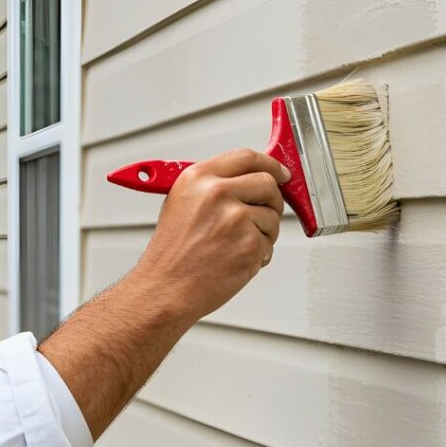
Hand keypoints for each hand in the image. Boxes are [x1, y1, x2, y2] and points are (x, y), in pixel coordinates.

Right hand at [136, 148, 288, 321]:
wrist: (165, 288)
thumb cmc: (171, 254)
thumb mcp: (180, 204)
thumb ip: (213, 187)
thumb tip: (247, 181)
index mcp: (198, 178)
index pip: (247, 158)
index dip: (270, 164)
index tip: (280, 172)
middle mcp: (217, 193)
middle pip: (268, 184)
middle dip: (271, 201)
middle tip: (260, 216)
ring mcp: (236, 218)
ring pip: (272, 218)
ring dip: (262, 234)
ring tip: (232, 247)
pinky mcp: (250, 244)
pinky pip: (269, 245)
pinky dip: (257, 256)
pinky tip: (232, 261)